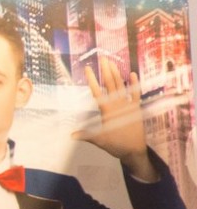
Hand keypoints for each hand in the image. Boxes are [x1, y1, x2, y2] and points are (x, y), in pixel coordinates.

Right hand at [77, 62, 155, 180]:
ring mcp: (128, 105)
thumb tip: (71, 135)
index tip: (88, 68)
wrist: (134, 150)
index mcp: (107, 110)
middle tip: (103, 58)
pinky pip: (137, 94)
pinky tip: (133, 74)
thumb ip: (85, 135)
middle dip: (106, 70)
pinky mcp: (136, 108)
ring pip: (121, 86)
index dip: (92, 79)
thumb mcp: (98, 140)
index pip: (97, 91)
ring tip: (112, 62)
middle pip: (110, 84)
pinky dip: (135, 84)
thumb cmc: (115, 144)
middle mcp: (117, 104)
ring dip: (117, 73)